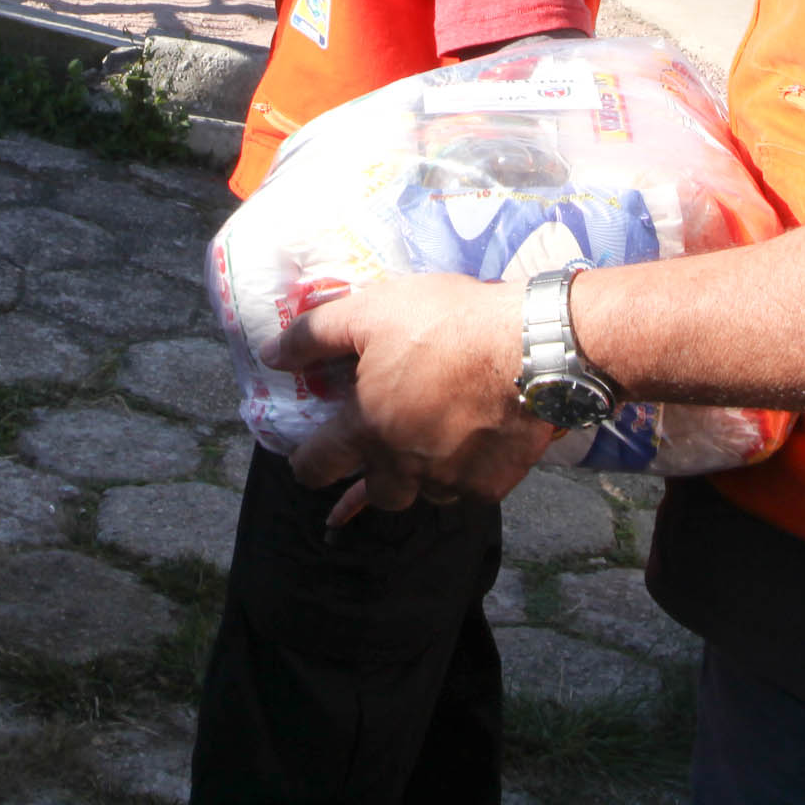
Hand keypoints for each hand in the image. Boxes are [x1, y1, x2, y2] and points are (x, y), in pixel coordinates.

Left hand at [270, 273, 554, 522]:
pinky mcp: (492, 484)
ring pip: (426, 493)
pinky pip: (468, 489)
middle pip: (377, 493)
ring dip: (423, 474)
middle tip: (385, 444)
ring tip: (434, 439)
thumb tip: (270, 355)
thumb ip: (314, 335)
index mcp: (366, 429)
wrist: (533, 346)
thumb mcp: (370, 311)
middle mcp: (403, 466)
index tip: (313, 456)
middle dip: (374, 475)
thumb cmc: (446, 323)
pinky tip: (475, 442)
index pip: (316, 468)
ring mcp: (450, 480)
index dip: (307, 464)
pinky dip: (466, 471)